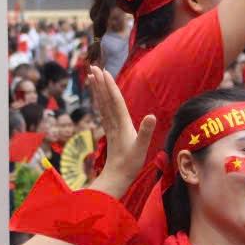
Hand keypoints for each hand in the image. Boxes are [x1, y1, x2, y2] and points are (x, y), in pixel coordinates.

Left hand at [89, 66, 155, 192]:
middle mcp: (114, 123)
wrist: (117, 177)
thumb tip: (151, 116)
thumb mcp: (141, 148)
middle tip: (93, 67)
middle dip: (99, 83)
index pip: (115, 101)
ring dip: (97, 89)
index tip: (104, 72)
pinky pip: (102, 111)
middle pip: (105, 99)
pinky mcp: (109, 131)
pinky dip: (99, 100)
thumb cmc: (131, 164)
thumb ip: (146, 132)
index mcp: (122, 124)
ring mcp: (110, 126)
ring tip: (92, 76)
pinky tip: (98, 96)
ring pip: (102, 104)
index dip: (110, 86)